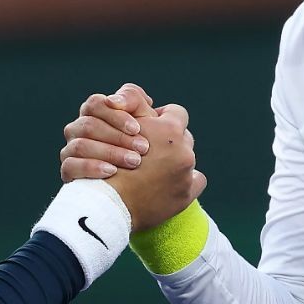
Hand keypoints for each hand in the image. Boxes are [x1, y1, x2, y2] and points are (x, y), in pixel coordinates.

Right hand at [60, 82, 155, 182]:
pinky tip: (112, 171)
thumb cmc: (140, 141)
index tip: (137, 129)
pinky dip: (91, 167)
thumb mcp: (144, 116)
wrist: (141, 178)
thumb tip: (114, 100)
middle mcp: (77, 129)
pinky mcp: (68, 171)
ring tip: (134, 161)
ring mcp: (69, 149)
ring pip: (81, 146)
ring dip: (110, 153)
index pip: (95, 105)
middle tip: (143, 149)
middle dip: (118, 137)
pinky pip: (71, 166)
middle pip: (89, 126)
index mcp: (92, 112)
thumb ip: (132, 99)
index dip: (115, 115)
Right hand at [105, 103, 205, 231]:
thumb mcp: (117, 124)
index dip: (164, 117)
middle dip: (170, 141)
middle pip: (184, 137)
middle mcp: (183, 150)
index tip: (151, 127)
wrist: (106, 202)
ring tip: (156, 168)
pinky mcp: (185, 195)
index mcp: (169, 131)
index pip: (176, 112)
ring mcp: (186, 174)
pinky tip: (171, 183)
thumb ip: (134, 104)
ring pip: (188, 158)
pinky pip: (197, 181)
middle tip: (151, 149)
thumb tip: (150, 102)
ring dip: (175, 160)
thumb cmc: (107, 160)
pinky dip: (188, 180)